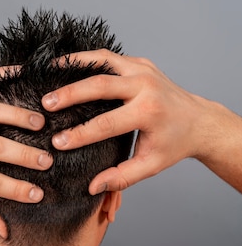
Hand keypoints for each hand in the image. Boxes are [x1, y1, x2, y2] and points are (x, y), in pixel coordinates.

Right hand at [41, 51, 206, 192]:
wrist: (199, 121)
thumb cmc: (173, 145)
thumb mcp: (150, 165)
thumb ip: (121, 178)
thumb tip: (93, 187)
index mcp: (148, 112)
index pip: (106, 123)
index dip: (80, 134)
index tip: (57, 142)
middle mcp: (146, 86)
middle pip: (100, 85)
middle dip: (70, 94)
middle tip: (46, 103)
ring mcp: (143, 70)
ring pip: (102, 61)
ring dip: (74, 66)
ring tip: (48, 72)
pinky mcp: (139, 63)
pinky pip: (108, 57)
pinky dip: (86, 59)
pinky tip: (66, 66)